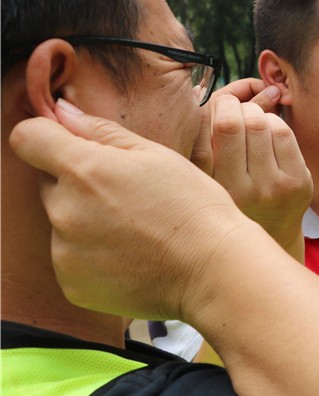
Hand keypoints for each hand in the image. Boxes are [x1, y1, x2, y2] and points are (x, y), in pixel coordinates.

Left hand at [9, 100, 256, 321]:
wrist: (213, 270)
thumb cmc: (193, 207)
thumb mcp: (156, 156)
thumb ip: (102, 131)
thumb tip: (62, 111)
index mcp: (84, 170)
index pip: (28, 138)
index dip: (45, 136)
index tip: (65, 143)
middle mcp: (65, 211)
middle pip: (50, 183)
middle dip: (79, 183)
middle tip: (127, 195)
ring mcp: (65, 252)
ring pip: (63, 222)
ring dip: (86, 220)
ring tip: (136, 229)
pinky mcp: (72, 284)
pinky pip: (71, 259)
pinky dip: (93, 256)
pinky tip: (130, 255)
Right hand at [193, 80, 311, 255]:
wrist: (272, 233)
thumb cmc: (235, 195)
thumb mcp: (209, 176)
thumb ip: (203, 142)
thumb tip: (203, 93)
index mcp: (208, 188)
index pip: (201, 133)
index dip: (210, 110)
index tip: (215, 107)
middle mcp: (236, 190)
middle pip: (231, 123)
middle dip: (233, 106)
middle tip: (235, 110)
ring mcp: (270, 187)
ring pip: (259, 123)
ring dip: (255, 112)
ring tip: (251, 121)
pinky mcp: (297, 183)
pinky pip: (283, 132)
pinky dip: (274, 122)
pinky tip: (269, 132)